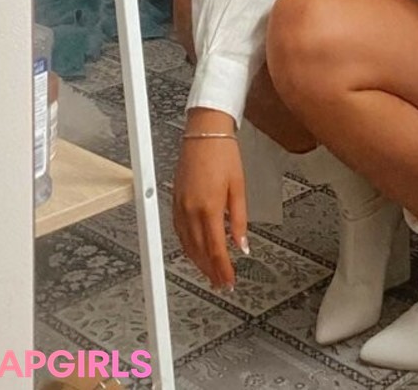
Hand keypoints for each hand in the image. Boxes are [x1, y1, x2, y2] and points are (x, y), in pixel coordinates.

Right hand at [172, 110, 247, 290]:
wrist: (204, 133)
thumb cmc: (224, 154)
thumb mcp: (239, 187)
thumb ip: (239, 220)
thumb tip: (242, 245)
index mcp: (209, 208)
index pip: (216, 249)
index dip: (222, 270)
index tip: (229, 281)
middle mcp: (191, 210)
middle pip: (199, 251)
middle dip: (211, 271)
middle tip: (221, 284)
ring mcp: (180, 207)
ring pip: (187, 245)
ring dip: (198, 262)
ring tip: (211, 273)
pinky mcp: (175, 201)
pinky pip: (179, 232)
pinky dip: (187, 246)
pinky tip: (194, 251)